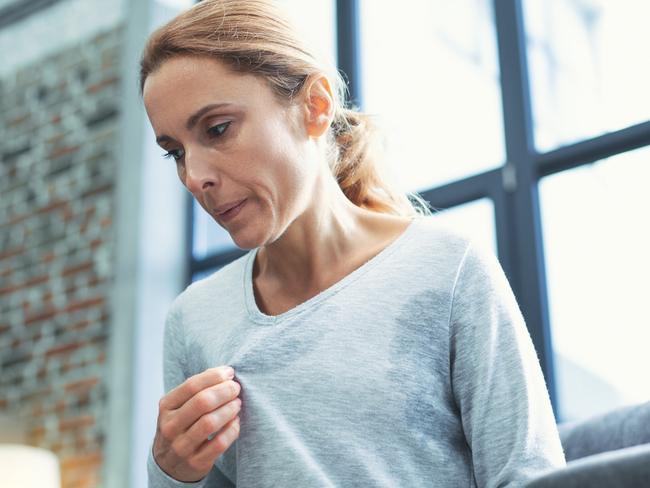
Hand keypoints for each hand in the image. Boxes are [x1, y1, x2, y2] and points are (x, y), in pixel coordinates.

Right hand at [152, 366, 241, 481]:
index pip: (192, 385)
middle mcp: (170, 426)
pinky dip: (232, 430)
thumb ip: (197, 389)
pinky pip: (219, 443)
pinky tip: (235, 422)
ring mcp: (181, 446)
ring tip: (237, 403)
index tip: (229, 373)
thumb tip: (225, 372)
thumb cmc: (181, 425)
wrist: (169, 464)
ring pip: (210, 423)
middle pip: (202, 402)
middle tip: (236, 388)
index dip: (214, 376)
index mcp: (166, 407)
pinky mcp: (195, 462)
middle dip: (225, 391)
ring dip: (229, 409)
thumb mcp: (179, 406)